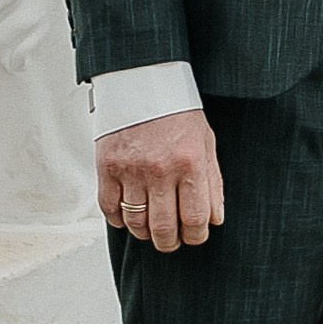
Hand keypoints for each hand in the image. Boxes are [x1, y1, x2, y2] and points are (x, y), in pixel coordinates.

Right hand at [98, 109, 225, 251]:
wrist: (143, 80)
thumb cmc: (177, 111)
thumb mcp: (205, 142)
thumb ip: (212, 183)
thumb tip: (215, 219)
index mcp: (190, 163)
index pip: (195, 218)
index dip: (196, 236)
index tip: (195, 236)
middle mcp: (160, 169)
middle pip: (164, 228)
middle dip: (170, 242)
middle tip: (172, 241)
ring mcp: (131, 169)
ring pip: (136, 223)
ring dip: (145, 233)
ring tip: (151, 229)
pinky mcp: (107, 166)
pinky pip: (109, 208)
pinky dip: (118, 219)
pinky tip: (128, 216)